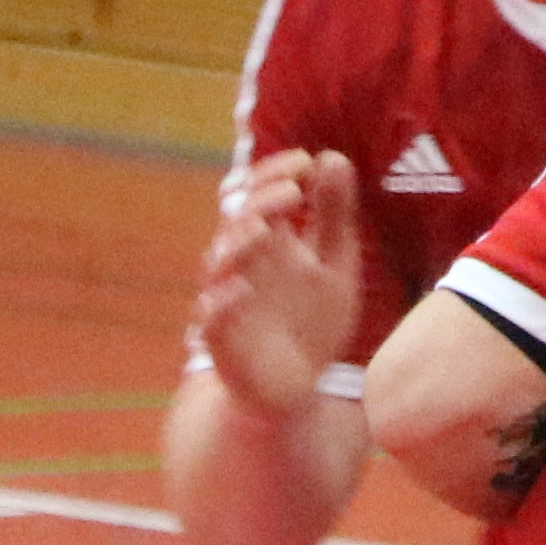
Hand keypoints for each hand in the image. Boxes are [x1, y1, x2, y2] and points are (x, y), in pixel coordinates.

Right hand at [189, 150, 369, 412]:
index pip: (258, 192)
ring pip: (218, 264)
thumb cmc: (311, 321)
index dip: (275, 173)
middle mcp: (242, 263)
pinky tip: (242, 290)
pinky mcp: (221, 339)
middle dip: (262, 201)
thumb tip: (332, 156)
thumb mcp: (335, 263)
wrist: (297, 388)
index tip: (305, 162)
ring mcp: (227, 299)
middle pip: (237, 220)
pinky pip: (210, 318)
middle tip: (295, 191)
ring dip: (240, 243)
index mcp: (268, 240)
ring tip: (267, 229)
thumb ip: (333, 214)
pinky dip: (222, 303)